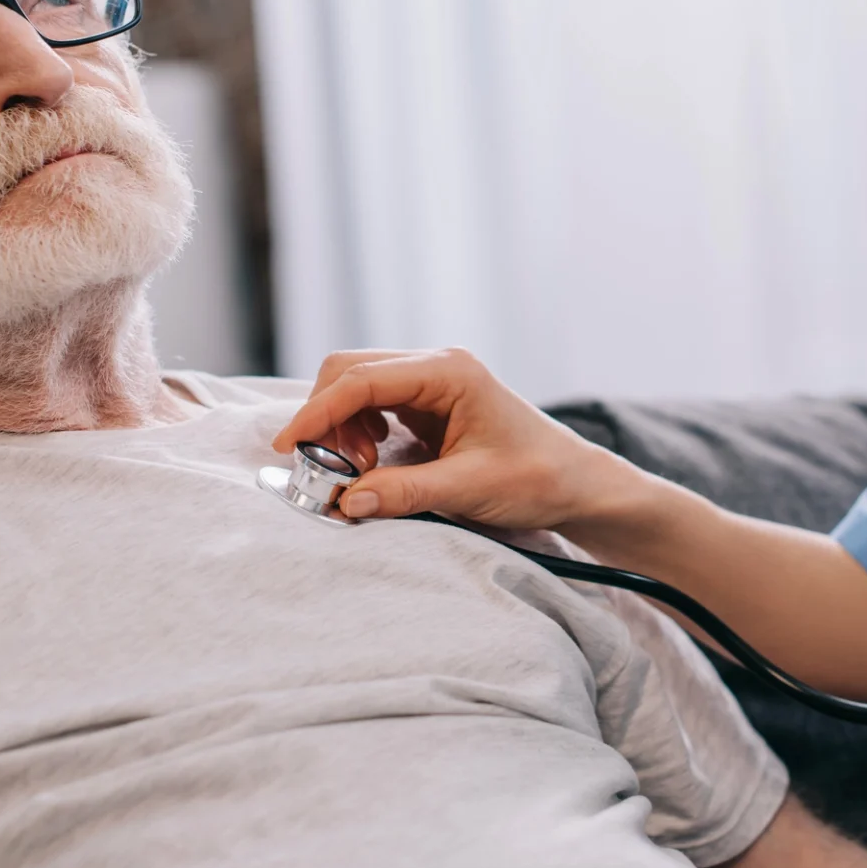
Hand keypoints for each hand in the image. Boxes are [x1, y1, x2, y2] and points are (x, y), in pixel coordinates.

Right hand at [273, 348, 640, 527]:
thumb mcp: (470, 489)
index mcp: (448, 371)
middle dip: (326, 419)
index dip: (318, 413)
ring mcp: (430, 382)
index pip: (361, 379)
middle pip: (349, 372)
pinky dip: (356, 433)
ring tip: (361, 473)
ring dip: (341, 429)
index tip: (290, 448)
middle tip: (329, 472)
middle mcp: (435, 366)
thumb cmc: (537, 478)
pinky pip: (371, 406)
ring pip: (355, 388)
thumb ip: (404, 492)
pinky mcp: (426, 404)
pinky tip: (374, 463)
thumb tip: (344, 501)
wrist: (576, 483)